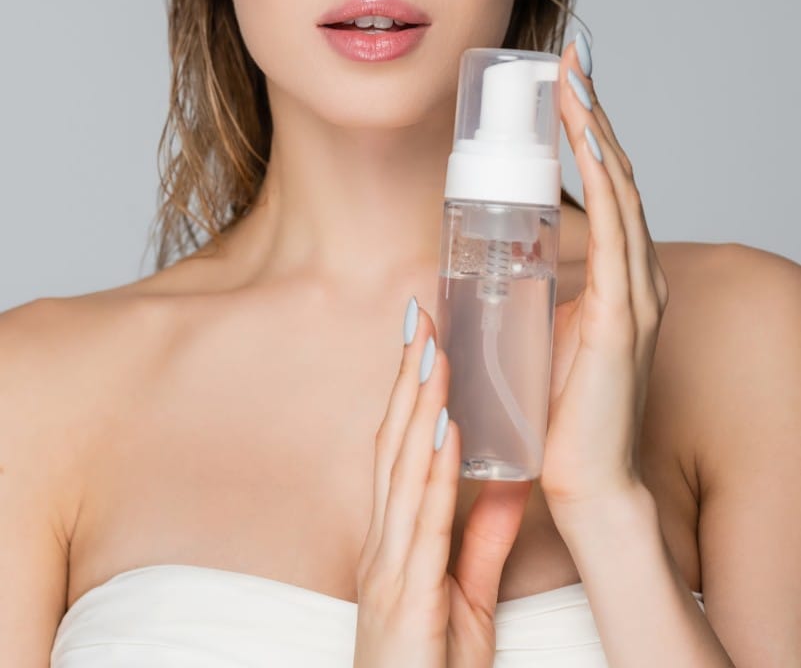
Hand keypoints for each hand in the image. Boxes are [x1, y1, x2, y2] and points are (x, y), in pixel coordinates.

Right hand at [353, 301, 529, 667]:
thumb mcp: (463, 596)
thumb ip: (482, 537)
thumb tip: (508, 478)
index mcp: (394, 540)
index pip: (398, 449)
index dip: (409, 391)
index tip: (425, 338)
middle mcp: (383, 544)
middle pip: (392, 443)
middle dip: (407, 378)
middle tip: (423, 315)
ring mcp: (390, 568)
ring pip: (400, 470)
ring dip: (419, 406)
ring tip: (436, 350)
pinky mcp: (408, 597)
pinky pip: (424, 525)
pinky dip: (434, 472)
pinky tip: (447, 430)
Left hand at [540, 36, 668, 528]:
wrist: (583, 481)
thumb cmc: (560, 410)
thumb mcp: (540, 328)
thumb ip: (523, 290)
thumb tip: (474, 256)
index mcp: (620, 277)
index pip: (607, 186)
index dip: (587, 130)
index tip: (563, 82)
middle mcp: (637, 275)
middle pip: (617, 173)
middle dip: (592, 111)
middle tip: (570, 58)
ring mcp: (637, 291)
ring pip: (621, 189)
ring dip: (596, 127)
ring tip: (574, 77)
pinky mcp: (624, 314)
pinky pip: (618, 229)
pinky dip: (604, 176)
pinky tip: (587, 137)